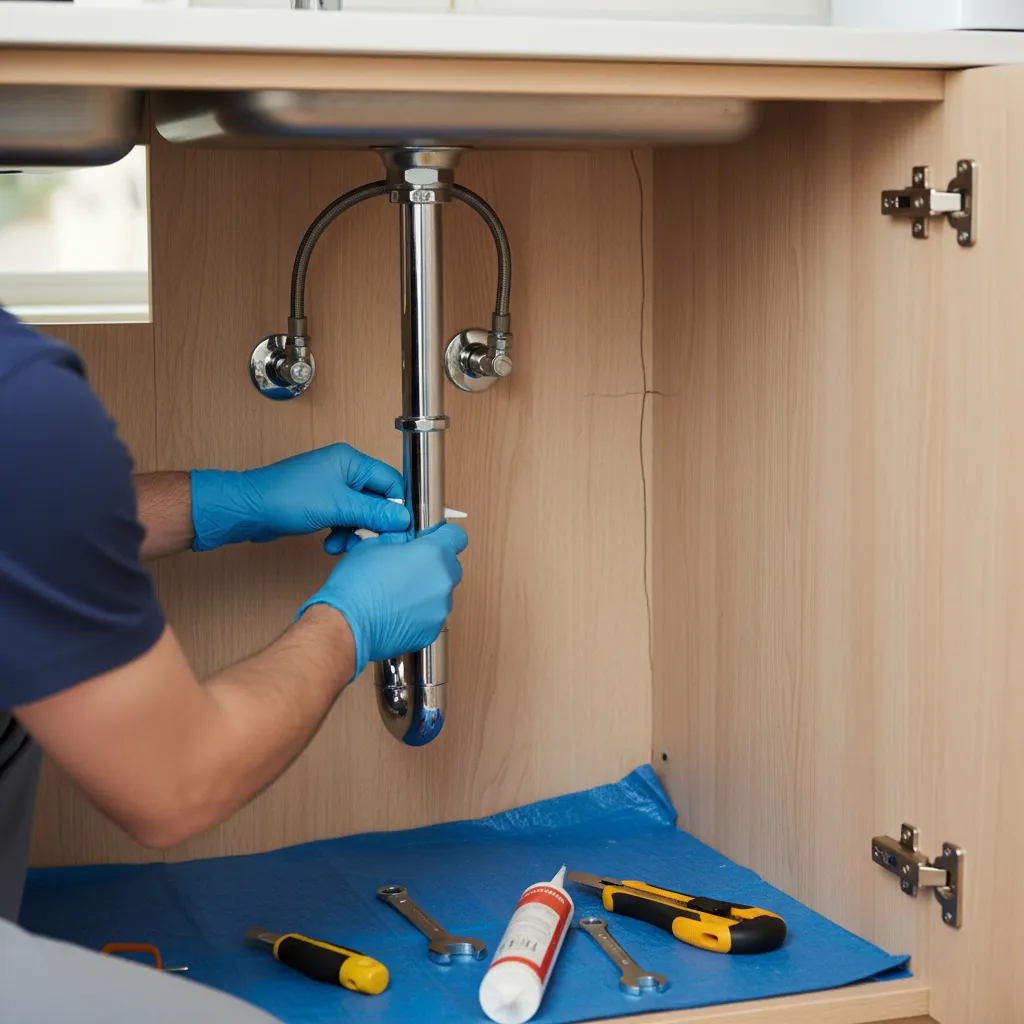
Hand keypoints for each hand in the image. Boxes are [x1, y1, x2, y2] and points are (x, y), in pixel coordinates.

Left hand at [190, 443, 409, 552]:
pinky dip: (340, 533)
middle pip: (376, 500)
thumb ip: (374, 513)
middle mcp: (344, 471)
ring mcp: (332, 487)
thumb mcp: (338, 508)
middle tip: (369, 541)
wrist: (249, 510)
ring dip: (355, 532)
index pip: (390, 482)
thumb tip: (402, 518)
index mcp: (351, 461)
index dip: (397, 507)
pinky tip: (329, 544)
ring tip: (342, 544)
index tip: (398, 529)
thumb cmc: (286, 498)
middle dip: (372, 524)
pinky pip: (344, 519)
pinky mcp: (321, 503)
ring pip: (360, 513)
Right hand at [297, 523, 468, 676]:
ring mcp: (439, 609)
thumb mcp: (373, 544)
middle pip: (450, 566)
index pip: (456, 536)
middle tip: (408, 566)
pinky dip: (418, 613)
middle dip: (432, 564)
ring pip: (439, 593)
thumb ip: (398, 540)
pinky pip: (430, 616)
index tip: (431, 539)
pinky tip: (395, 612)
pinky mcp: (431, 631)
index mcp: (433, 554)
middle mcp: (443, 581)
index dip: (442, 535)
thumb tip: (403, 542)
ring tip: (396, 593)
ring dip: (425, 590)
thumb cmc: (356, 586)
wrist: (346, 625)